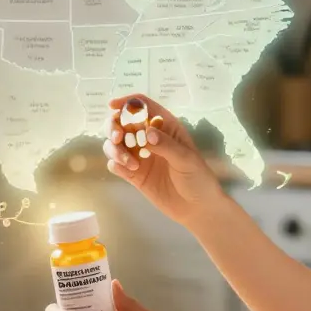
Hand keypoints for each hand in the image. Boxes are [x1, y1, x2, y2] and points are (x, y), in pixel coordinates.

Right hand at [103, 93, 225, 226]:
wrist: (197, 208)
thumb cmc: (198, 178)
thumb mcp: (186, 159)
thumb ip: (166, 145)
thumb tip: (147, 133)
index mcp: (164, 127)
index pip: (142, 106)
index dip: (126, 102)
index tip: (112, 105)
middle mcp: (148, 138)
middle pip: (121, 122)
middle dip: (114, 126)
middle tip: (117, 137)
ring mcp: (139, 155)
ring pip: (114, 143)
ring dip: (114, 149)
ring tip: (129, 163)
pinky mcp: (133, 173)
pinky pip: (115, 163)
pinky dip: (116, 163)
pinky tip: (129, 171)